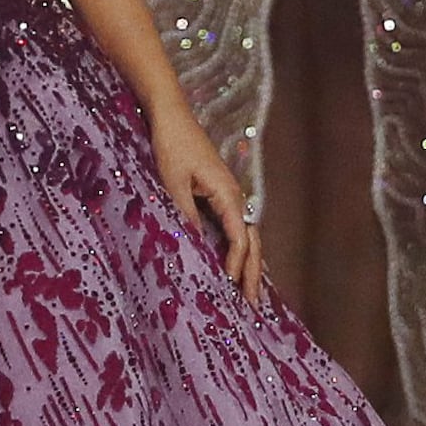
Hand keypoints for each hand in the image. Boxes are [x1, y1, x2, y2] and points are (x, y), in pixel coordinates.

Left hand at [150, 105, 261, 299]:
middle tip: (254, 308)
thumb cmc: (172, 147)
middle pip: (251, 242)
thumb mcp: (173, 183)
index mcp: (228, 194)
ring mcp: (229, 197)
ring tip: (249, 296)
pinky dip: (237, 252)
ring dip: (248, 266)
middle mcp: (235, 197)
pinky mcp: (219, 196)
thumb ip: (185, 215)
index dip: (236, 265)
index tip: (229, 288)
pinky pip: (234, 230)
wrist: (172, 118)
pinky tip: (233, 268)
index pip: (239, 238)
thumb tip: (193, 249)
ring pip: (246, 238)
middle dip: (253, 275)